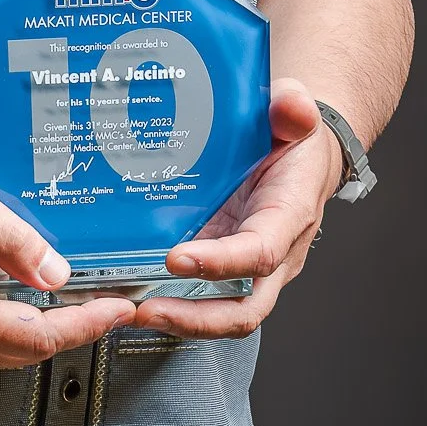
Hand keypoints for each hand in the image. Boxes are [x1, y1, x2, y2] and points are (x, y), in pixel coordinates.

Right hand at [0, 158, 135, 369]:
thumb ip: (11, 239)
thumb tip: (57, 275)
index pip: (38, 336)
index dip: (87, 323)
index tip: (122, 308)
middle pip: (24, 351)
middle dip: (72, 327)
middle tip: (112, 301)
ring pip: (2, 349)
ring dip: (42, 328)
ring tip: (80, 297)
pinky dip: (10, 323)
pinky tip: (27, 296)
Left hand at [131, 78, 345, 339]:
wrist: (299, 156)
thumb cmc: (293, 140)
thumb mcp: (293, 114)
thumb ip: (291, 108)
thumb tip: (291, 107)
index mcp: (289, 216)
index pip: (261, 252)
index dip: (222, 262)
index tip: (177, 259)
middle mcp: (273, 254)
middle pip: (242, 308)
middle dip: (194, 317)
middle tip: (145, 310)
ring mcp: (247, 267)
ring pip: (220, 311)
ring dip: (176, 318)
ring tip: (128, 310)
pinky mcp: (223, 266)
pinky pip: (201, 295)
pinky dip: (168, 300)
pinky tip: (127, 293)